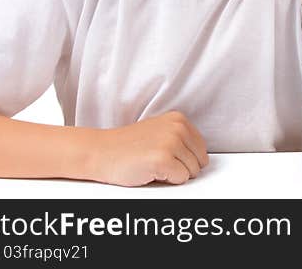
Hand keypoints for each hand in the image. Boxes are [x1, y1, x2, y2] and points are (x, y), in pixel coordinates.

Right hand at [89, 111, 208, 186]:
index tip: (170, 158)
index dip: (187, 159)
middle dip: (183, 167)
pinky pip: (180, 179)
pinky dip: (168, 181)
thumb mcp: (159, 131)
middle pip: (199, 161)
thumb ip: (180, 138)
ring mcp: (171, 143)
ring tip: (153, 165)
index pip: (201, 148)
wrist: (99, 152)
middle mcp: (177, 128)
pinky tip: (150, 172)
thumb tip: (200, 157)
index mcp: (178, 120)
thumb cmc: (126, 146)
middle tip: (159, 163)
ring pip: (191, 172)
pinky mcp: (163, 160)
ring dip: (174, 174)